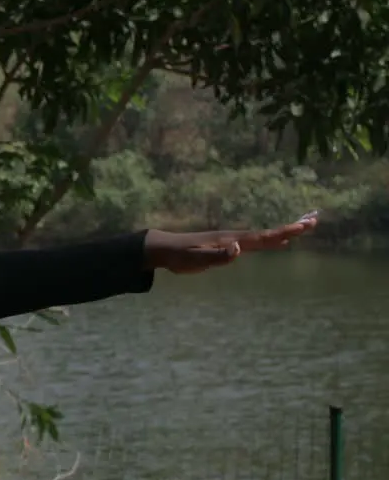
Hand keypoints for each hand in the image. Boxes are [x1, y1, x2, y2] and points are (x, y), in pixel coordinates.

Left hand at [143, 218, 317, 274]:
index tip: (302, 227)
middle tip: (314, 220)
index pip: (262, 237)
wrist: (166, 249)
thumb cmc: (180, 256)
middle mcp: (235, 238)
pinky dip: (271, 241)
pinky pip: (256, 243)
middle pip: (268, 234)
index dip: (282, 233)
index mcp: (231, 241)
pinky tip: (277, 243)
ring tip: (303, 227)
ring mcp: (233, 242)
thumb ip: (218, 256)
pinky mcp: (228, 248)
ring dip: (284, 233)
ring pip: (264, 237)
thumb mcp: (196, 259)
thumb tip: (239, 249)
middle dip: (291, 228)